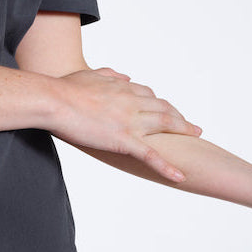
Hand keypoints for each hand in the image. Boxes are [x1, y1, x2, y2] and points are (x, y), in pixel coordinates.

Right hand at [53, 66, 201, 182]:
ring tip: (197, 136)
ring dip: (184, 129)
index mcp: (122, 88)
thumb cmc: (64, 88)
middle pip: (163, 108)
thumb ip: (110, 74)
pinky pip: (151, 155)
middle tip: (192, 125)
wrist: (53, 100)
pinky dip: (168, 167)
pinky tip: (180, 177)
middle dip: (179, 116)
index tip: (165, 110)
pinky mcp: (124, 139)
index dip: (159, 103)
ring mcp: (130, 120)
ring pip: (165, 125)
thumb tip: (125, 76)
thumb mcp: (90, 74)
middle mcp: (132, 102)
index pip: (148, 95)